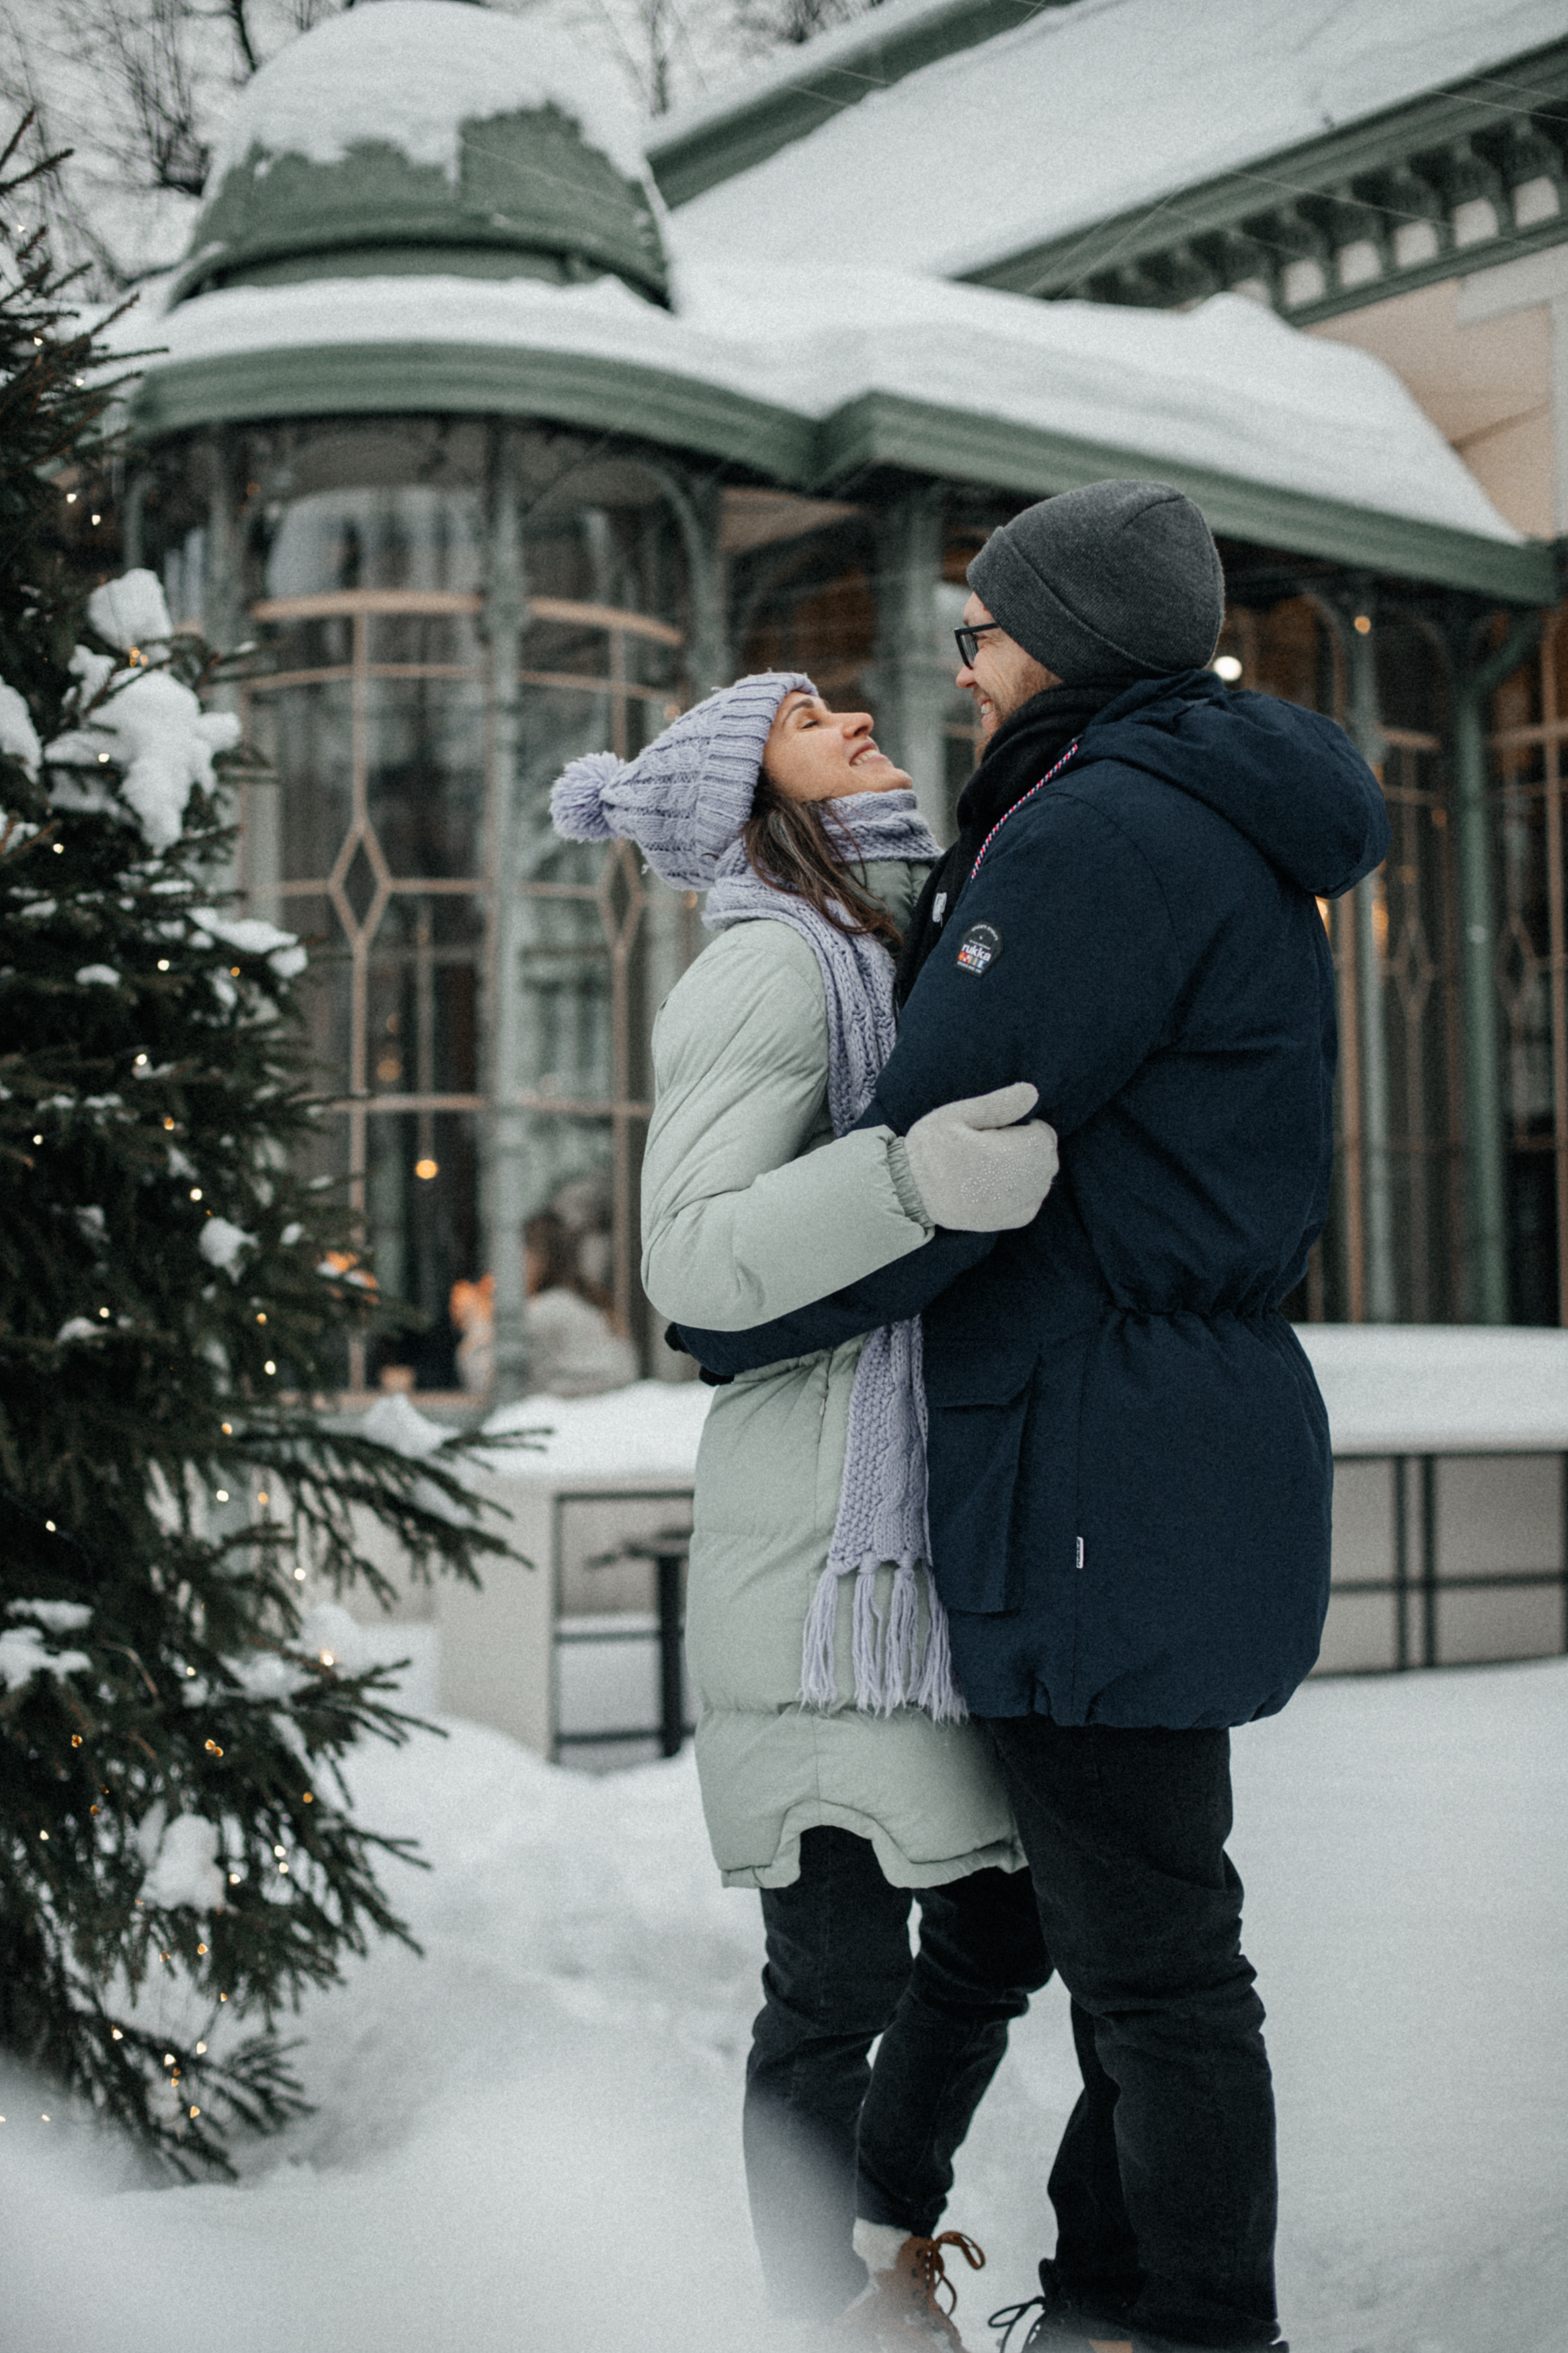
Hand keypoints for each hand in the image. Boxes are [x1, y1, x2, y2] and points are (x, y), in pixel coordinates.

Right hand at [900, 1082, 1058, 1231]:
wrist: (912, 1193)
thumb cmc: (931, 1149)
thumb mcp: (957, 1115)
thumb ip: (999, 1104)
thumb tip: (1033, 1092)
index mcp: (1009, 1155)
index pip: (1044, 1134)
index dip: (1023, 1127)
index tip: (996, 1131)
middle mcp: (1021, 1184)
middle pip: (1047, 1157)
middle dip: (1028, 1147)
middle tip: (992, 1147)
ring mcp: (1020, 1205)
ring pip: (1043, 1178)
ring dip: (1026, 1168)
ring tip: (992, 1166)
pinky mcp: (1015, 1220)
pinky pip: (1035, 1198)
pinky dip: (1023, 1189)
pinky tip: (996, 1183)